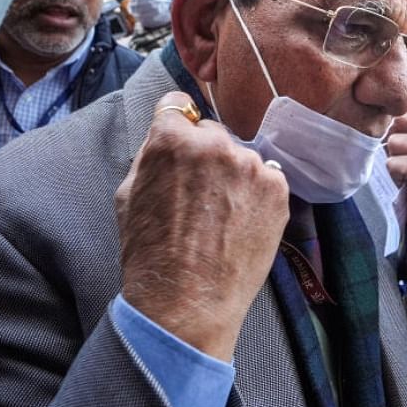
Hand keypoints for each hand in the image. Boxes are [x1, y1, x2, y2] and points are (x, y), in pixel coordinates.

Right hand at [116, 92, 288, 360]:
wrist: (187, 301)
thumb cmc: (151, 253)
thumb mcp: (128, 194)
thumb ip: (150, 155)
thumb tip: (166, 135)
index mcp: (171, 139)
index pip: (177, 105)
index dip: (176, 124)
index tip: (180, 138)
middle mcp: (214, 143)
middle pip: (211, 133)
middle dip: (205, 155)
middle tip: (198, 196)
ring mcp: (250, 164)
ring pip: (240, 158)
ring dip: (233, 177)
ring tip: (220, 218)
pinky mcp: (277, 188)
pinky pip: (266, 179)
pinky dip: (256, 196)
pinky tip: (240, 224)